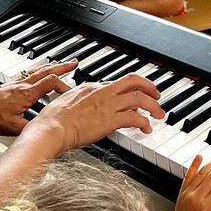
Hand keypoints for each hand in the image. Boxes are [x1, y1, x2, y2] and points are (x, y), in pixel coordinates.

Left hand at [0, 62, 76, 134]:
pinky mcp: (9, 86)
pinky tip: (36, 74)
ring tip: (59, 64)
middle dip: (62, 67)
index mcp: (27, 93)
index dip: (64, 86)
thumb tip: (44, 133)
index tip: (72, 92)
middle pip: (46, 71)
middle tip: (73, 63)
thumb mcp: (12, 128)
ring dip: (50, 67)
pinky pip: (28, 75)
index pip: (52, 83)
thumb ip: (31, 129)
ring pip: (37, 71)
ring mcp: (15, 84)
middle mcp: (22, 85)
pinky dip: (38, 71)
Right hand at [33, 73, 162, 152]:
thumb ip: (76, 101)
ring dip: (153, 106)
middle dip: (149, 87)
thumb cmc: (52, 120)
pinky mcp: (110, 120)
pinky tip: (146, 129)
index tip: (135, 97)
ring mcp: (107, 105)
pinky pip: (135, 118)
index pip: (117, 83)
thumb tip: (79, 106)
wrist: (51, 128)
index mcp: (90, 87)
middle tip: (157, 95)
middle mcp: (102, 92)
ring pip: (140, 98)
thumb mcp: (64, 102)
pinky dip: (145, 123)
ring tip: (159, 115)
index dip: (130, 89)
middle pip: (133, 81)